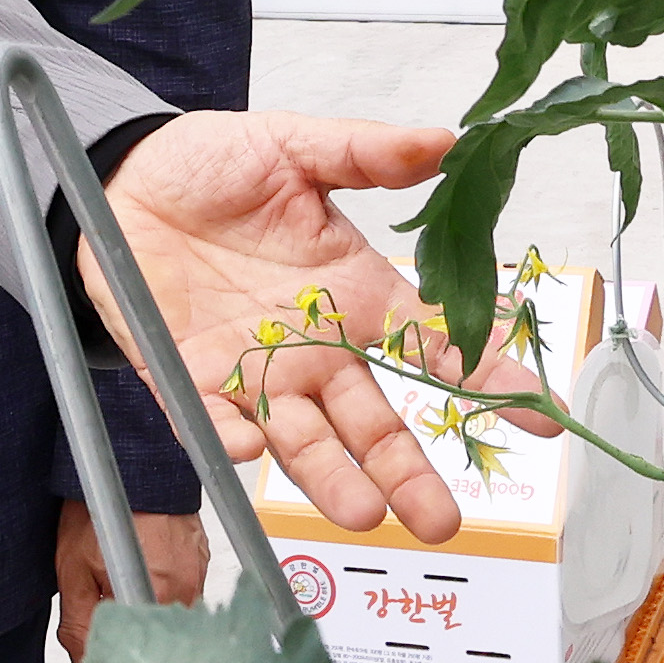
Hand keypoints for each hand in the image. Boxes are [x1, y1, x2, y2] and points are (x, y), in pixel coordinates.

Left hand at [52, 504, 220, 662]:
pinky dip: (162, 592)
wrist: (130, 459)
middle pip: (162, 641)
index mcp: (156, 597)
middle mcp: (186, 589)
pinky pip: (184, 593)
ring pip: (173, 618)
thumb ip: (80, 629)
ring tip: (123, 587)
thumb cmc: (99, 505)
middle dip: (134, 640)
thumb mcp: (74, 571)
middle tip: (107, 613)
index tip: (101, 661)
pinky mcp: (201, 561)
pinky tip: (143, 574)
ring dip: (148, 614)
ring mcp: (198, 574)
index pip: (142, 658)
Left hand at [88, 110, 531, 542]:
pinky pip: (214, 422)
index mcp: (356, 294)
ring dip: (332, 479)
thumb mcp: (294, 146)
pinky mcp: (192, 382)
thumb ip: (364, 153)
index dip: (487, 376)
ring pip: (305, 442)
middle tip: (440, 520)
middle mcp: (316, 349)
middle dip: (407, 472)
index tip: (538, 411)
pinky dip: (230, 439)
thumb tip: (444, 142)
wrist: (125, 177)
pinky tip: (250, 453)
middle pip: (374, 422)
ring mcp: (257, 373)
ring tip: (362, 514)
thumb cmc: (214, 164)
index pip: (433, 344)